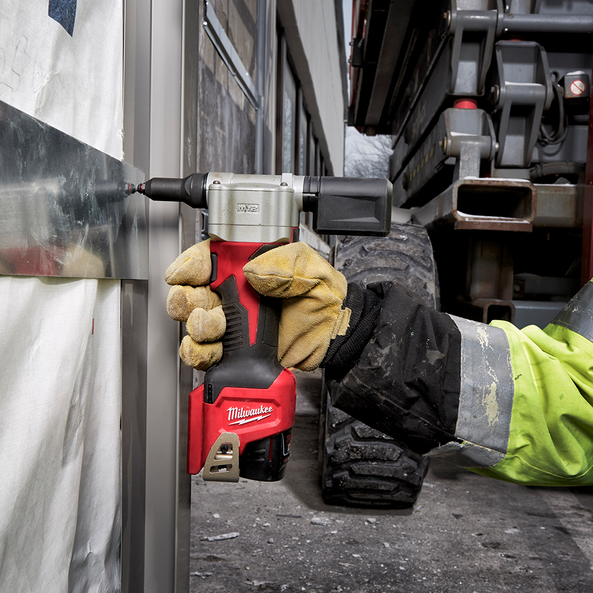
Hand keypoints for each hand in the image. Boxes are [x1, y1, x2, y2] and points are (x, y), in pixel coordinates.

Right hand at [165, 240, 350, 372]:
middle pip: (191, 292)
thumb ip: (283, 265)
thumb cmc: (324, 297)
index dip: (190, 264)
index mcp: (248, 266)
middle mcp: (234, 293)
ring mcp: (232, 323)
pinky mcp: (234, 350)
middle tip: (196, 304)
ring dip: (196, 328)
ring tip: (213, 328)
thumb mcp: (310, 269)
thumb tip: (253, 271)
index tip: (185, 273)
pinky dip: (200, 353)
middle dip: (185, 298)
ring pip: (193, 325)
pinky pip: (204, 353)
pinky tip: (211, 350)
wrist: (333, 335)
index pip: (207, 259)